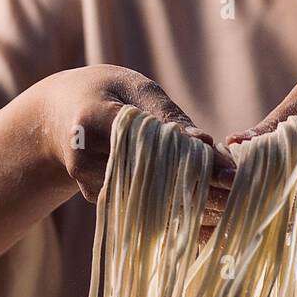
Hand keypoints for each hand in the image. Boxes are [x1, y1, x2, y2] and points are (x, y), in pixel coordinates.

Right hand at [39, 65, 235, 214]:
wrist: (58, 119)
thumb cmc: (105, 94)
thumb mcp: (135, 89)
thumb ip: (168, 115)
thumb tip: (206, 143)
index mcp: (92, 120)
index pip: (149, 143)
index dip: (191, 159)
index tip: (229, 173)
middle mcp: (86, 160)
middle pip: (154, 180)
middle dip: (199, 188)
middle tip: (238, 192)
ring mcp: (90, 186)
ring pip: (151, 200)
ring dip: (191, 201)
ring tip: (225, 198)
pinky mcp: (100, 202)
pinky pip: (144, 207)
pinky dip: (175, 206)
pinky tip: (200, 203)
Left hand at [226, 56, 296, 226]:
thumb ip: (279, 119)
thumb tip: (234, 145)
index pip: (285, 154)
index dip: (250, 161)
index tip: (222, 162)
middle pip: (288, 186)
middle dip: (252, 184)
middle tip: (222, 179)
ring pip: (296, 208)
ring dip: (266, 200)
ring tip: (244, 184)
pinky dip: (287, 208)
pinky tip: (271, 195)